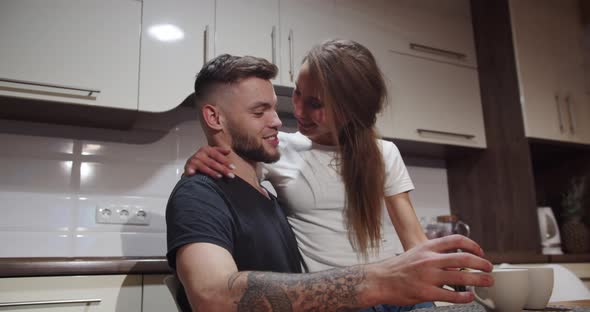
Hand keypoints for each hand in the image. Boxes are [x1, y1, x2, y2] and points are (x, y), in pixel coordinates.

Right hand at [184, 146, 234, 177]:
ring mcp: (194, 160)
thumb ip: (220, 152)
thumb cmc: (204, 159)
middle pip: (213, 162)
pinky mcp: (188, 167)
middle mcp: (200, 154)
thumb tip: (229, 151)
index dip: (226, 161)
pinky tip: (194, 174)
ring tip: (220, 177)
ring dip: (212, 172)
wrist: (191, 164)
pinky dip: (191, 172)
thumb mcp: (212, 154)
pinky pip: (191, 170)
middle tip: (231, 175)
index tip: (233, 167)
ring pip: (205, 167)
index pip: (218, 155)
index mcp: (207, 149)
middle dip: (223, 169)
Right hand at [368, 235, 493, 305]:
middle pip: (464, 258)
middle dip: (481, 263)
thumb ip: (434, 254)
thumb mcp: (416, 252)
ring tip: (487, 281)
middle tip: (489, 268)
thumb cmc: (397, 268)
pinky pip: (451, 295)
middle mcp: (429, 260)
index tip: (480, 251)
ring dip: (478, 280)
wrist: (380, 280)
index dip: (472, 245)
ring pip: (461, 277)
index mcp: (427, 247)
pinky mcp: (426, 292)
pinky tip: (469, 296)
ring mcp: (428, 276)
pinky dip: (464, 296)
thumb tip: (455, 259)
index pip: (455, 240)